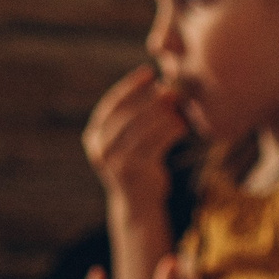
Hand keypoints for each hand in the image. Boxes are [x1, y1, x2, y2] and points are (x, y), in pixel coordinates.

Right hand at [82, 65, 188, 206]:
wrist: (138, 205)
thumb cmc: (137, 165)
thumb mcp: (125, 142)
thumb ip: (131, 118)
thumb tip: (158, 85)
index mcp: (94, 137)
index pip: (111, 105)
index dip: (129, 86)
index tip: (148, 73)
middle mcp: (100, 148)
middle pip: (128, 114)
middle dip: (151, 98)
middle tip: (171, 89)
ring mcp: (115, 161)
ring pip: (144, 127)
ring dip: (165, 114)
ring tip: (180, 107)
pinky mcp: (135, 170)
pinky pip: (157, 142)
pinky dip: (172, 130)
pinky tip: (184, 125)